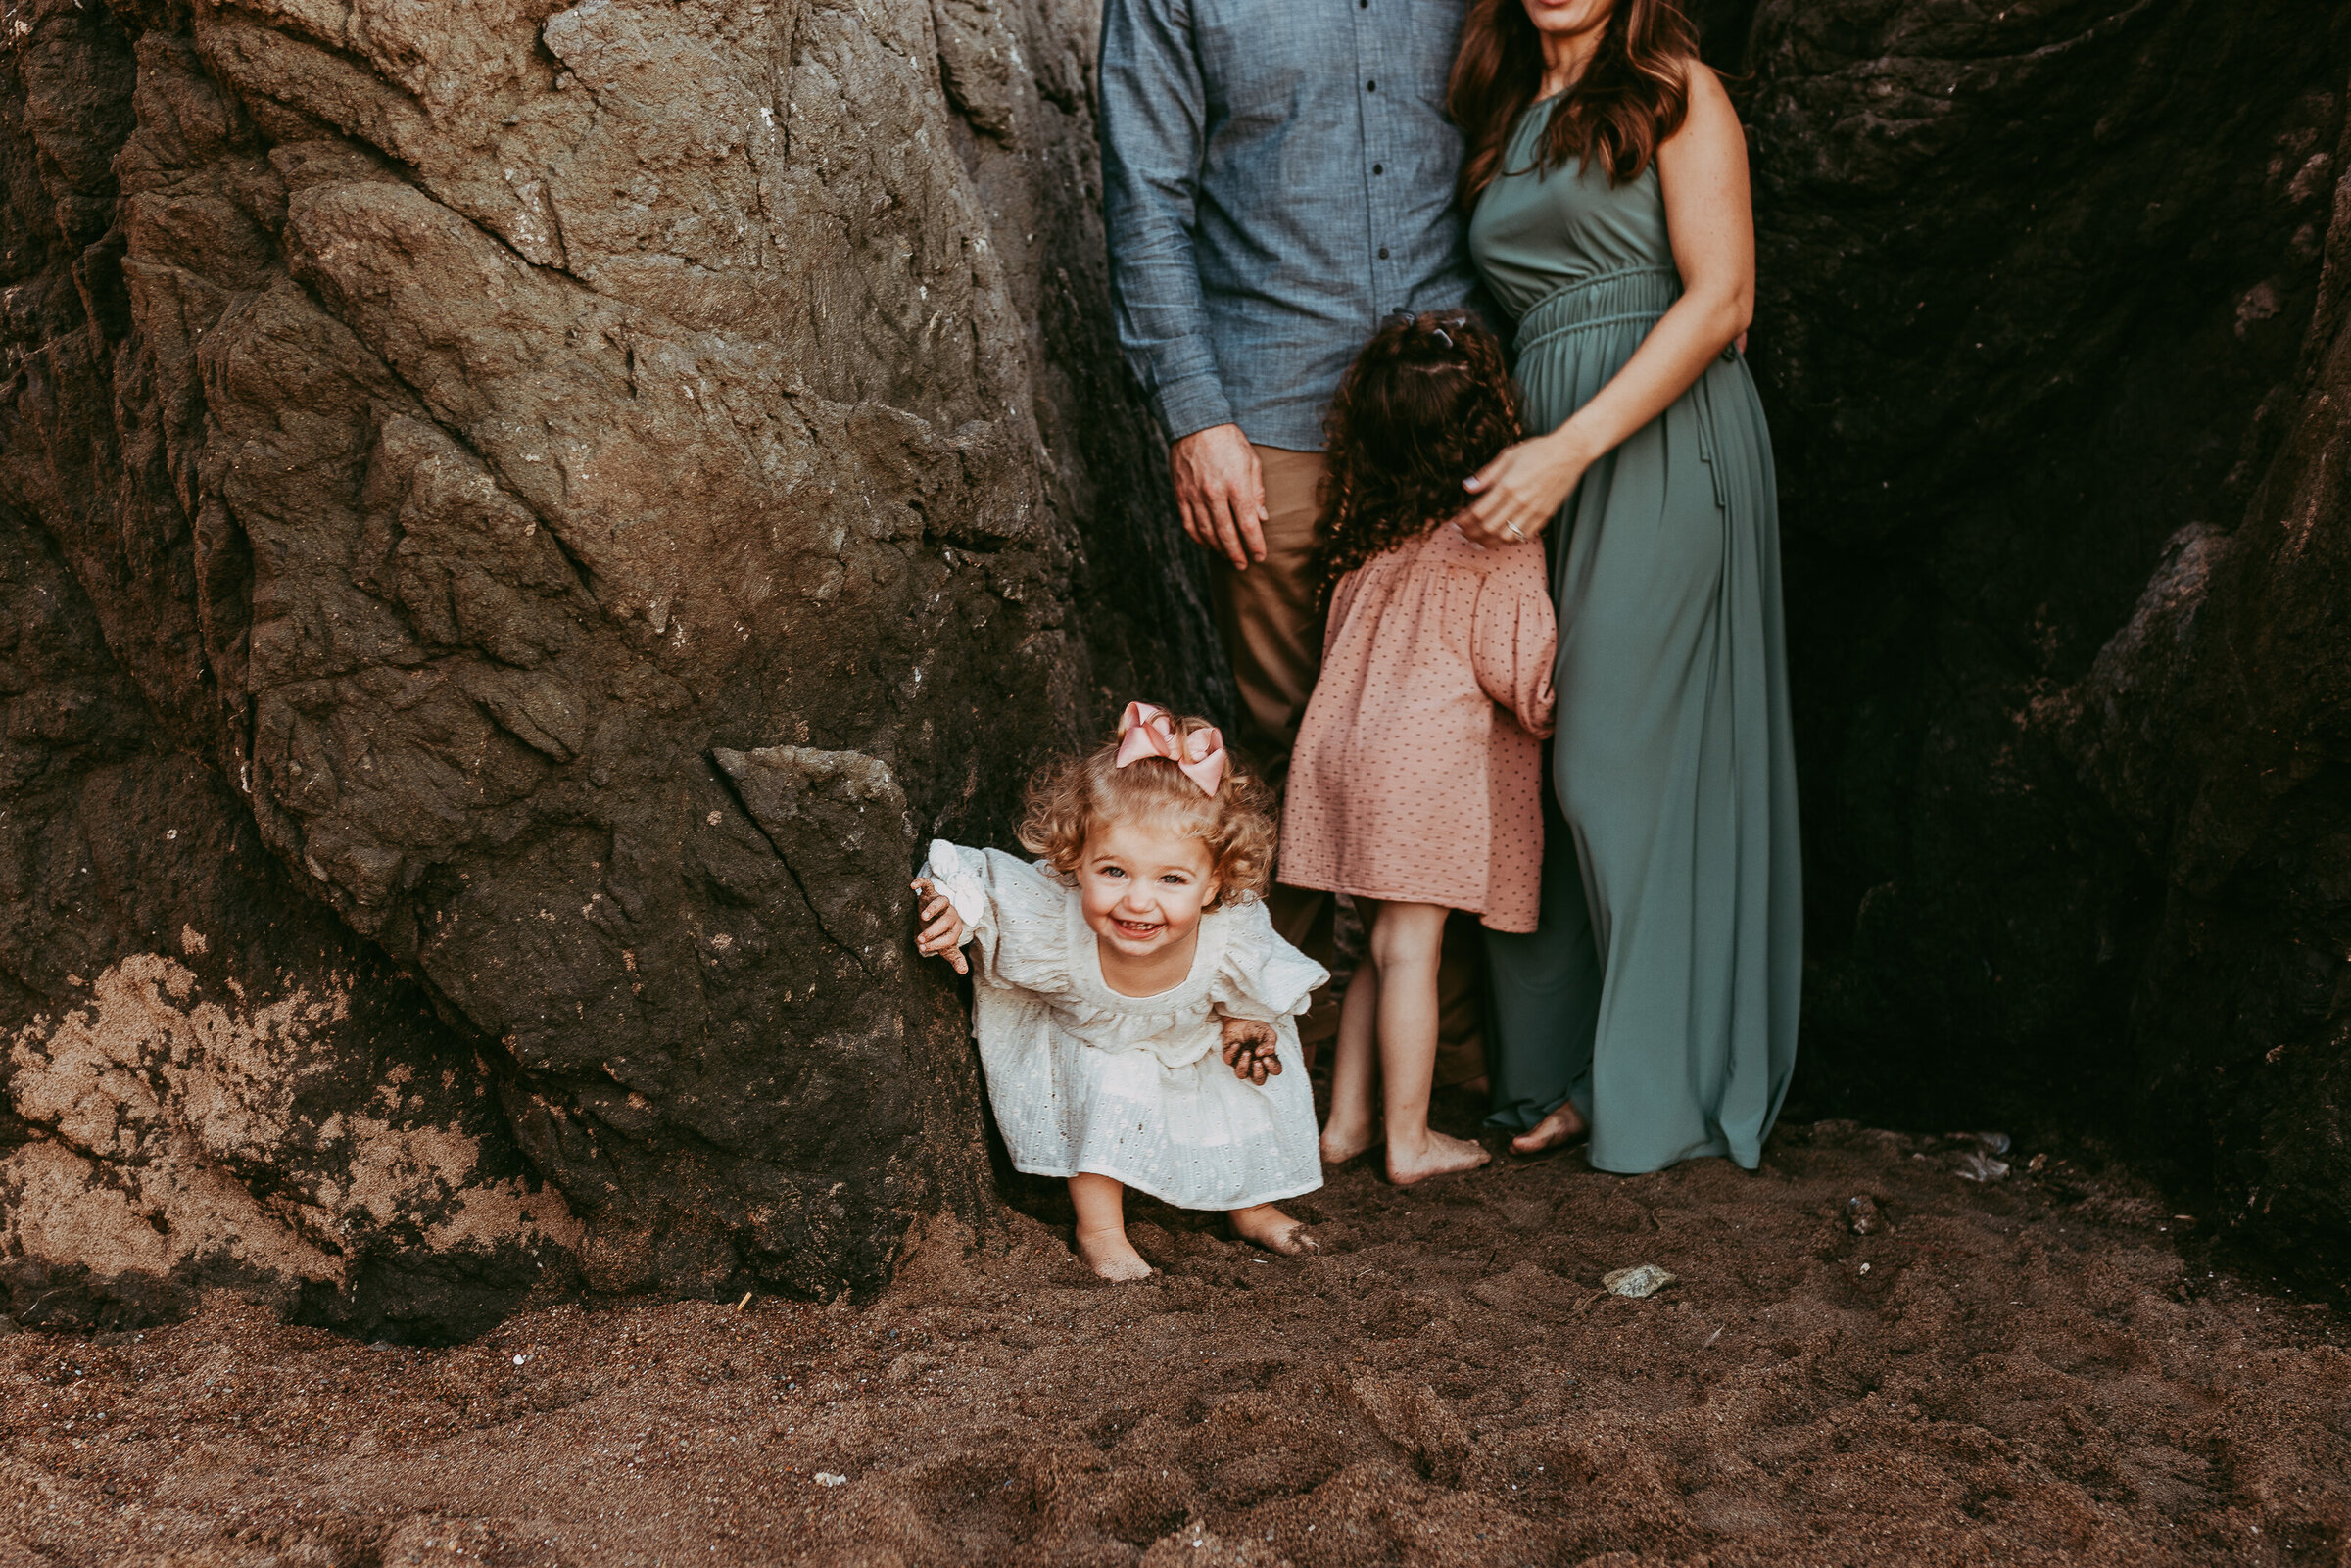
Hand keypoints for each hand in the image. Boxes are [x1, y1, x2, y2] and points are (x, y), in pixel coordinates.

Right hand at [910, 878, 967, 973]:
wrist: (933, 919)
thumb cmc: (941, 934)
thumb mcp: (947, 947)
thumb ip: (954, 957)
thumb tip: (963, 972)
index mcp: (955, 928)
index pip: (949, 937)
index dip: (937, 943)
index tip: (922, 948)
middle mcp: (950, 914)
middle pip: (947, 921)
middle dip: (933, 931)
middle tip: (920, 940)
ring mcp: (941, 903)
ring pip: (942, 901)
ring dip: (933, 909)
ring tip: (922, 917)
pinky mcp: (930, 893)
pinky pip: (928, 885)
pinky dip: (921, 882)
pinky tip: (912, 886)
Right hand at [1169, 424, 1265, 569]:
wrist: (1196, 423)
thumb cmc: (1229, 440)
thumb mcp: (1251, 461)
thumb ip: (1256, 491)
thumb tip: (1261, 518)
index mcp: (1236, 485)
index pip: (1248, 524)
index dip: (1255, 544)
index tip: (1260, 556)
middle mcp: (1214, 493)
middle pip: (1226, 533)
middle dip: (1237, 553)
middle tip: (1243, 565)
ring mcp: (1195, 495)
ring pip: (1206, 532)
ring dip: (1218, 548)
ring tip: (1228, 557)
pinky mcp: (1181, 494)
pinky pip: (1189, 523)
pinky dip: (1198, 537)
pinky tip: (1207, 544)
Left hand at [1219, 1016, 1281, 1084]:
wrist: (1241, 1019)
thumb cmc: (1257, 1029)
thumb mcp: (1267, 1033)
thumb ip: (1269, 1043)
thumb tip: (1262, 1053)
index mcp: (1268, 1059)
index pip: (1275, 1070)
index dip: (1272, 1067)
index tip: (1266, 1058)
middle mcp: (1255, 1065)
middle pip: (1258, 1080)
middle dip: (1258, 1073)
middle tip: (1257, 1062)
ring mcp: (1241, 1063)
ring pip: (1241, 1074)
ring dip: (1244, 1065)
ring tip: (1246, 1052)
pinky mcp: (1229, 1057)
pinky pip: (1229, 1060)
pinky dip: (1232, 1053)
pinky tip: (1236, 1044)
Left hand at [1454, 430, 1591, 547]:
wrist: (1569, 452)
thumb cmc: (1538, 450)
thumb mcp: (1508, 455)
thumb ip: (1486, 474)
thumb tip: (1466, 487)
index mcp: (1507, 485)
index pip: (1478, 512)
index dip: (1464, 521)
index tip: (1456, 523)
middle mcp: (1519, 501)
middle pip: (1488, 528)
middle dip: (1471, 534)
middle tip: (1462, 535)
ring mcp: (1533, 511)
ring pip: (1505, 536)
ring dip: (1488, 542)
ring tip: (1477, 541)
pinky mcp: (1544, 515)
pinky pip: (1524, 536)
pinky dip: (1509, 540)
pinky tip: (1500, 538)